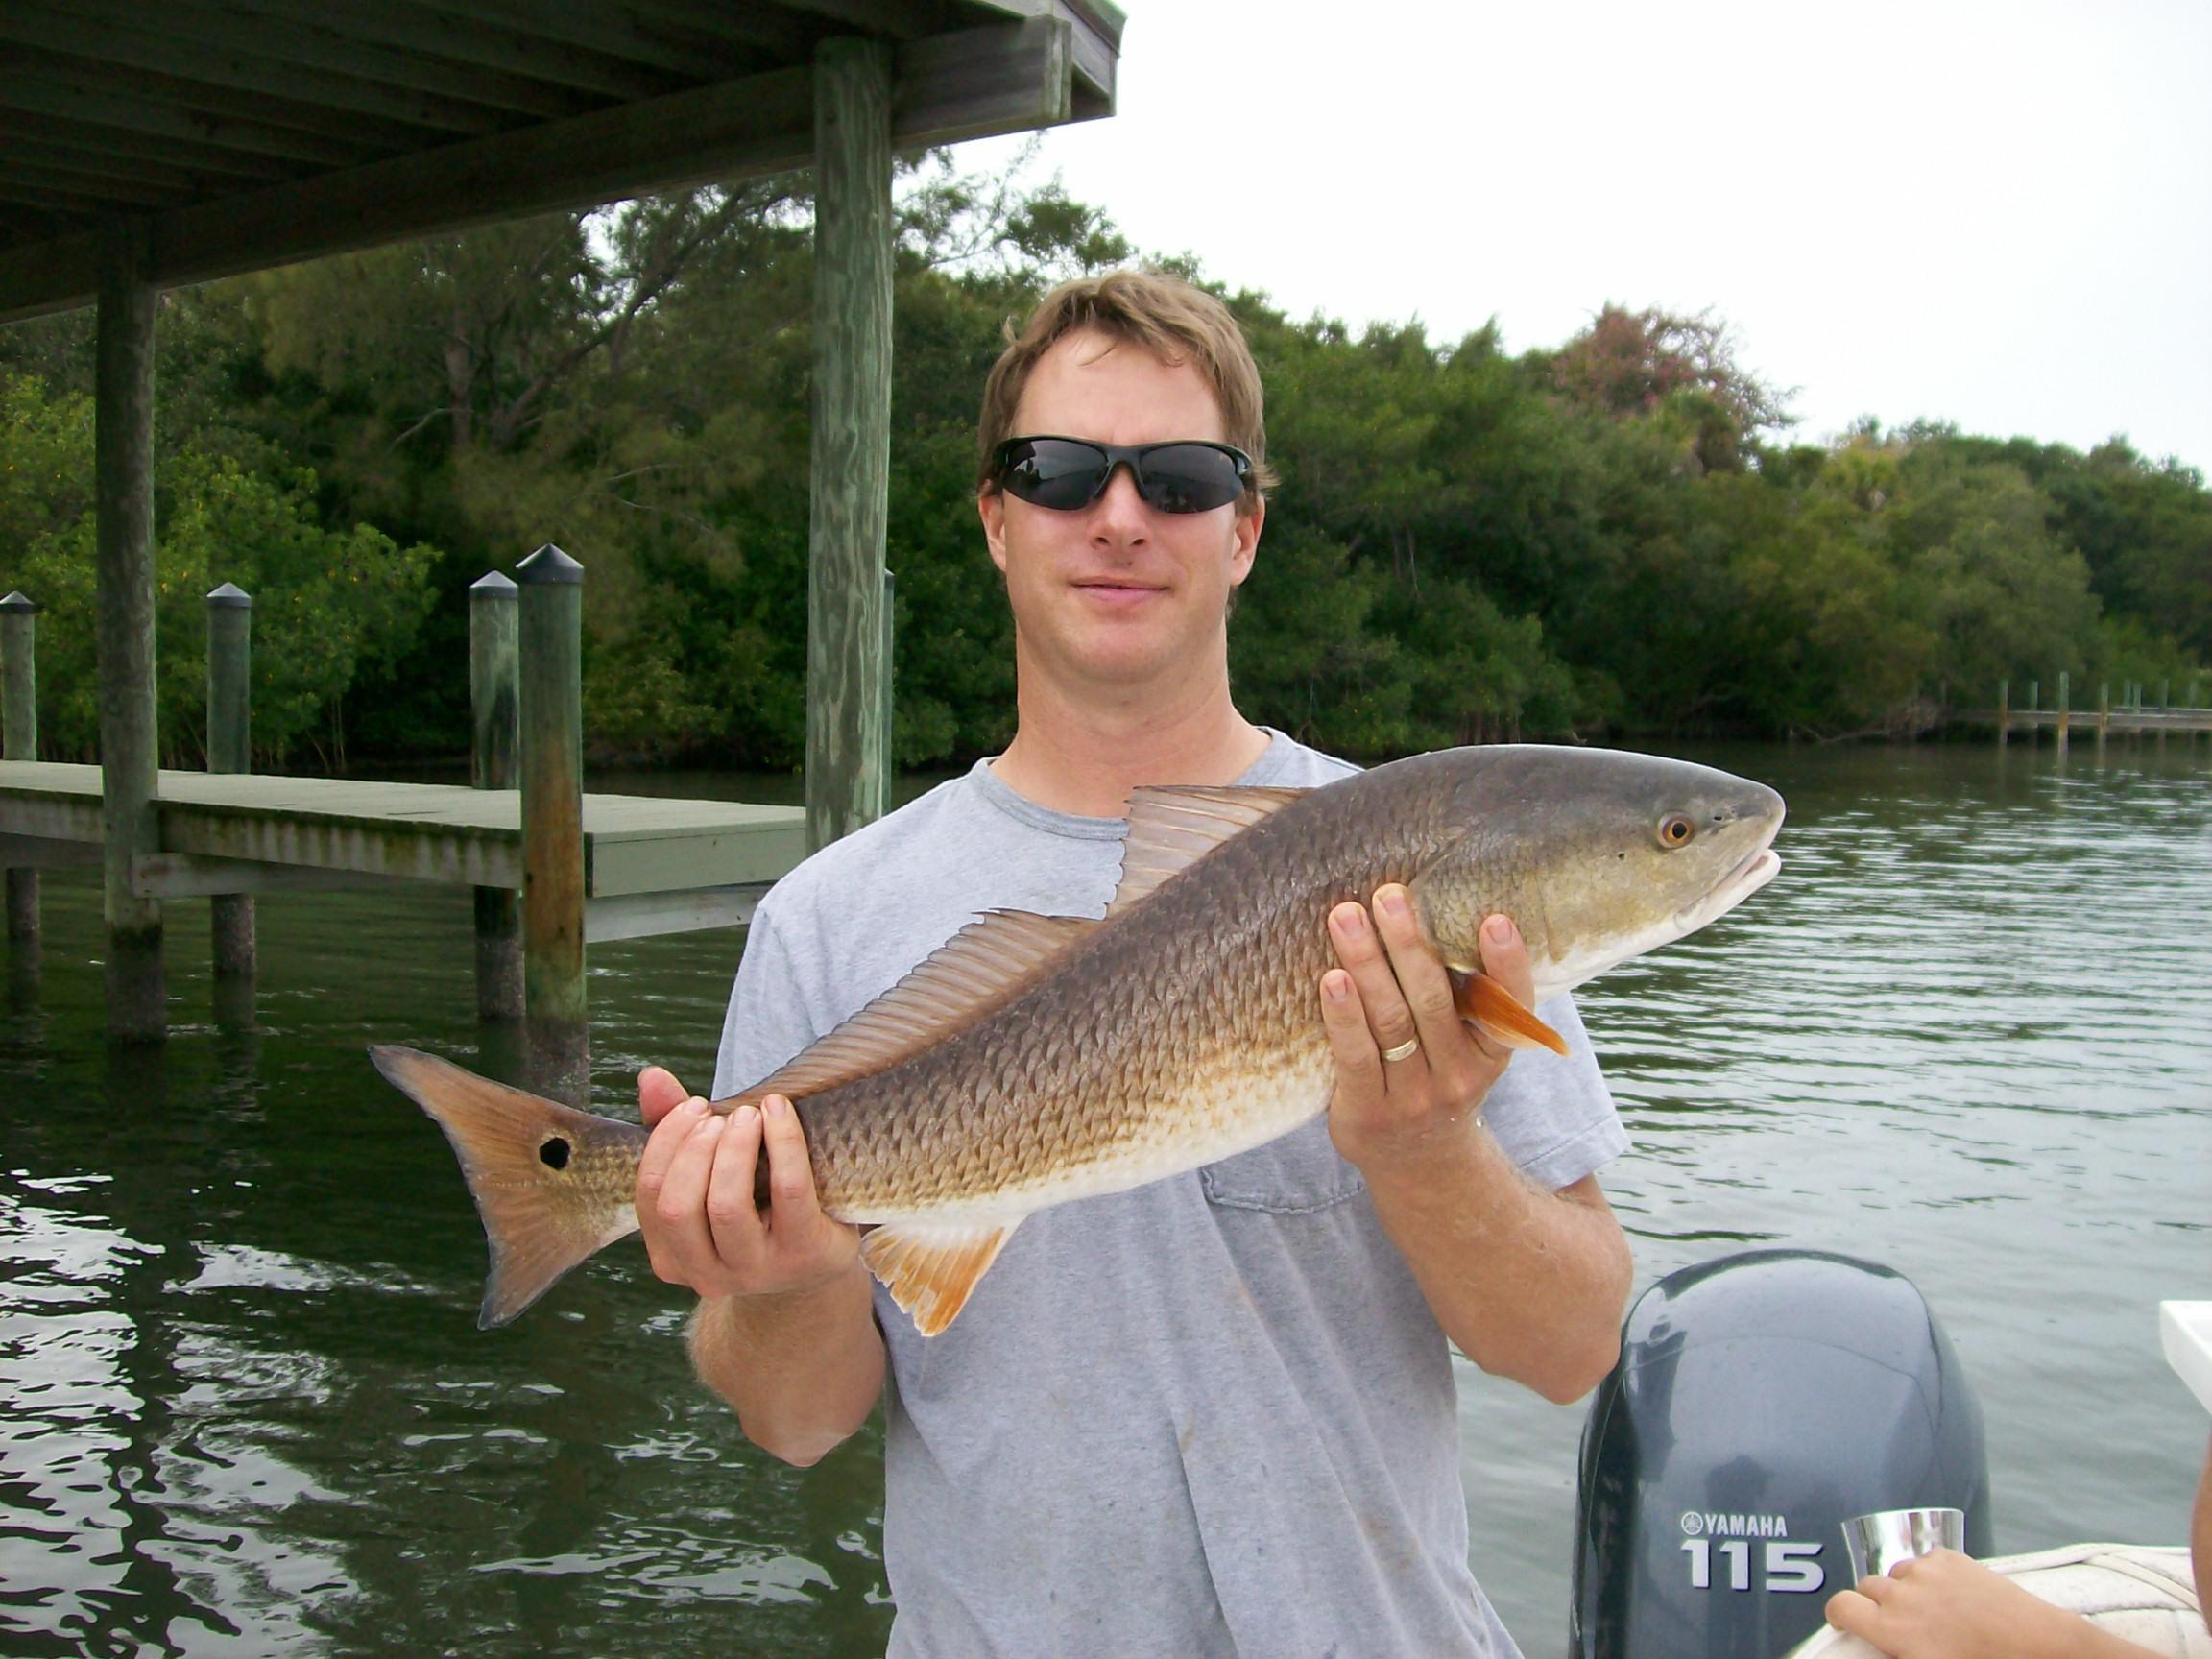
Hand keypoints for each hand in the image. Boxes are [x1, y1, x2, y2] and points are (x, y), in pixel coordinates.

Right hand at [633, 1067, 861, 1302]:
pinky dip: (782, 1142)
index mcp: (672, 1256)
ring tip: (749, 1114)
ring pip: (726, 1205)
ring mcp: (755, 1271)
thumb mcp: (712, 1173)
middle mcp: (705, 1276)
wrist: (822, 1255)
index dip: (666, 1142)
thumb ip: (675, 1128)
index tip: (693, 1106)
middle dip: (695, 1148)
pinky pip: (786, 1190)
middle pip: (678, 1206)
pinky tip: (779, 1112)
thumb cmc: (757, 1205)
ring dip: (733, 1147)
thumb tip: (650, 1076)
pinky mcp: (803, 1253)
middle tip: (722, 1114)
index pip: (648, 1195)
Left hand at [1320, 889, 1524, 1173]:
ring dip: (1367, 963)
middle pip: (1434, 1000)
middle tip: (1389, 894)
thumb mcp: (1469, 1048)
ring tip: (1347, 917)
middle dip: (1409, 943)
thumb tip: (1432, 911)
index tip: (1495, 920)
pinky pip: (1355, 1056)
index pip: (1510, 1006)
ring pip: (1392, 1021)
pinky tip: (1332, 978)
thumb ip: (1465, 997)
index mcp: (1492, 1053)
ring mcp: (1414, 1097)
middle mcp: (1459, 1076)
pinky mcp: (1369, 1112)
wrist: (1418, 1163)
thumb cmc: (1439, 1078)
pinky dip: (1344, 1015)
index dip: (1507, 964)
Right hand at [1823, 1548, 2136, 1658]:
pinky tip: (1953, 1595)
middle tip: (1900, 1622)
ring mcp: (1924, 1571)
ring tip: (1933, 1609)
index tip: (1848, 1620)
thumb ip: (1898, 1651)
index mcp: (1892, 1629)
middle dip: (1875, 1603)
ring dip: (1904, 1589)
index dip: (1840, 1613)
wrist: (2036, 1645)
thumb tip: (1885, 1644)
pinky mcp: (1948, 1557)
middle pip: (1866, 1587)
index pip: (1841, 1606)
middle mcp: (1901, 1595)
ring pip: (1896, 1574)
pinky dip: (1930, 1576)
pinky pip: (1924, 1562)